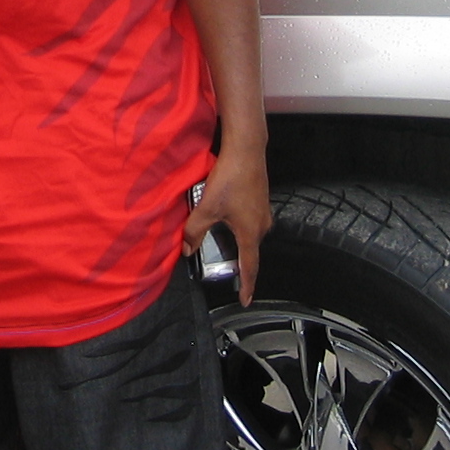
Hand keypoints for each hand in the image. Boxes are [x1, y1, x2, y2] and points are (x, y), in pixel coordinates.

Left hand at [184, 146, 270, 305]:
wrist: (246, 150)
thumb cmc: (231, 178)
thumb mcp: (207, 208)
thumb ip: (194, 231)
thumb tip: (186, 248)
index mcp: (250, 233)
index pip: (250, 267)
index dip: (246, 286)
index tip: (245, 300)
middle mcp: (262, 225)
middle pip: (250, 251)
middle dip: (238, 263)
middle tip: (224, 269)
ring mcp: (263, 212)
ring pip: (249, 235)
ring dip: (237, 242)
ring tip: (222, 245)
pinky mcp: (260, 199)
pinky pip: (250, 221)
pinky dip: (239, 227)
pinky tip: (226, 217)